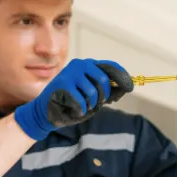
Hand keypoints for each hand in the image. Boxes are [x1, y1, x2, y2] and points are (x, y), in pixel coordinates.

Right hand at [14, 58, 133, 139]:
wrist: (46, 111)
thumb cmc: (71, 103)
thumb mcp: (91, 96)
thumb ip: (105, 91)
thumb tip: (124, 89)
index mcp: (88, 65)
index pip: (110, 66)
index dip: (122, 76)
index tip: (130, 87)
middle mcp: (80, 65)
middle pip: (103, 79)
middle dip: (104, 95)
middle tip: (96, 103)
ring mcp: (70, 73)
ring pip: (92, 91)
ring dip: (91, 104)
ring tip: (84, 106)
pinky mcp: (62, 84)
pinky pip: (81, 100)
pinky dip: (81, 109)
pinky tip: (75, 110)